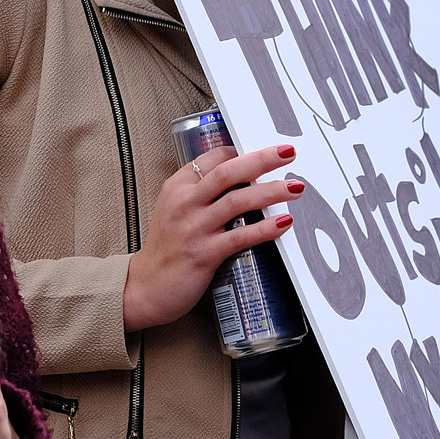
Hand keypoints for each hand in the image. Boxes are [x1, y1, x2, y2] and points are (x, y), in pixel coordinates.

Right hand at [122, 143, 303, 331]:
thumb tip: (240, 180)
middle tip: (287, 153)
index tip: (265, 151)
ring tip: (294, 187)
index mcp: (177, 187)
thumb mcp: (174, 209)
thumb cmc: (165, 248)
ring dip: (270, 191)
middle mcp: (184, 203)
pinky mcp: (204, 253)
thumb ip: (201, 193)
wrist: (145, 286)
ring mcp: (194, 228)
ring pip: (238, 201)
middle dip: (262, 160)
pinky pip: (240, 236)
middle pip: (228, 172)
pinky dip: (265, 228)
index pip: (212, 158)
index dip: (242, 152)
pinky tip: (283, 223)